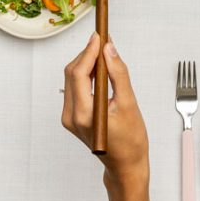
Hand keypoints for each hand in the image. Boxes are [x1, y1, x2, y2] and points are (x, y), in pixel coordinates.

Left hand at [61, 34, 149, 184]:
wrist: (125, 164)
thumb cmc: (131, 141)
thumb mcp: (129, 104)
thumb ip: (118, 74)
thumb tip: (110, 49)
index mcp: (84, 115)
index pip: (79, 73)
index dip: (88, 51)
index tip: (99, 36)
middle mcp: (71, 117)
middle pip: (72, 74)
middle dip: (87, 54)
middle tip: (104, 40)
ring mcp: (69, 118)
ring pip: (71, 79)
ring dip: (86, 63)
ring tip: (104, 52)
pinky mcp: (72, 117)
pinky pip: (74, 88)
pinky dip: (85, 75)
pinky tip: (99, 69)